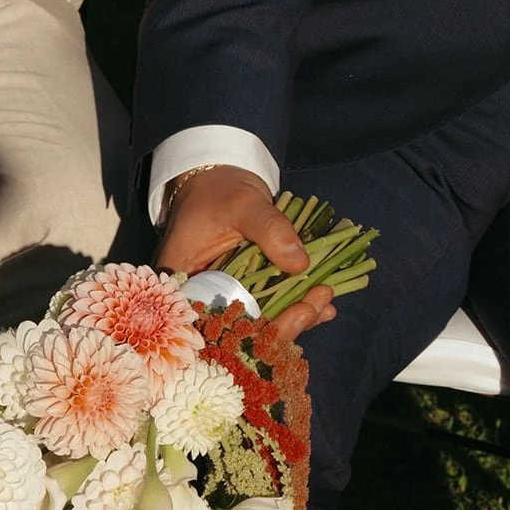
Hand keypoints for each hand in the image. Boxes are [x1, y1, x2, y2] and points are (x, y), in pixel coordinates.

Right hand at [155, 165, 335, 342]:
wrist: (217, 179)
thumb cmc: (219, 190)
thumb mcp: (244, 204)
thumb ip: (270, 230)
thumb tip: (300, 265)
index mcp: (185, 284)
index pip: (219, 324)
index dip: (260, 330)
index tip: (296, 317)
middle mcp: (198, 300)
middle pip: (240, 331)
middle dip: (283, 326)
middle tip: (317, 308)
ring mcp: (220, 298)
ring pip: (257, 323)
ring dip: (293, 319)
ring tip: (325, 304)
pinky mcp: (240, 292)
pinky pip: (266, 308)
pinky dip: (292, 307)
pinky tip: (321, 306)